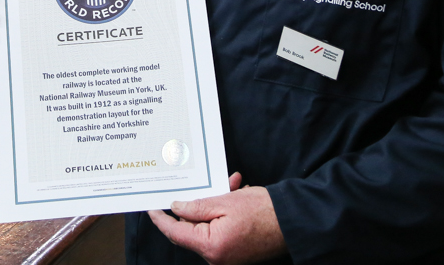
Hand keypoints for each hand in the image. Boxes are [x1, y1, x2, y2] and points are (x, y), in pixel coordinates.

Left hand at [148, 173, 286, 264]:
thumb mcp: (224, 202)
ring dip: (214, 204)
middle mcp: (217, 257)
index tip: (150, 208)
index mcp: (211, 247)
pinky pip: (220, 229)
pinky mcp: (236, 251)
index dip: (161, 219)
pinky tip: (235, 192)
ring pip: (208, 226)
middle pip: (192, 229)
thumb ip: (195, 206)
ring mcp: (227, 256)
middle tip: (195, 184)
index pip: (176, 233)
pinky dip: (224, 211)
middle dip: (194, 205)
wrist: (293, 221)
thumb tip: (176, 208)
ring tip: (228, 185)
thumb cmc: (263, 212)